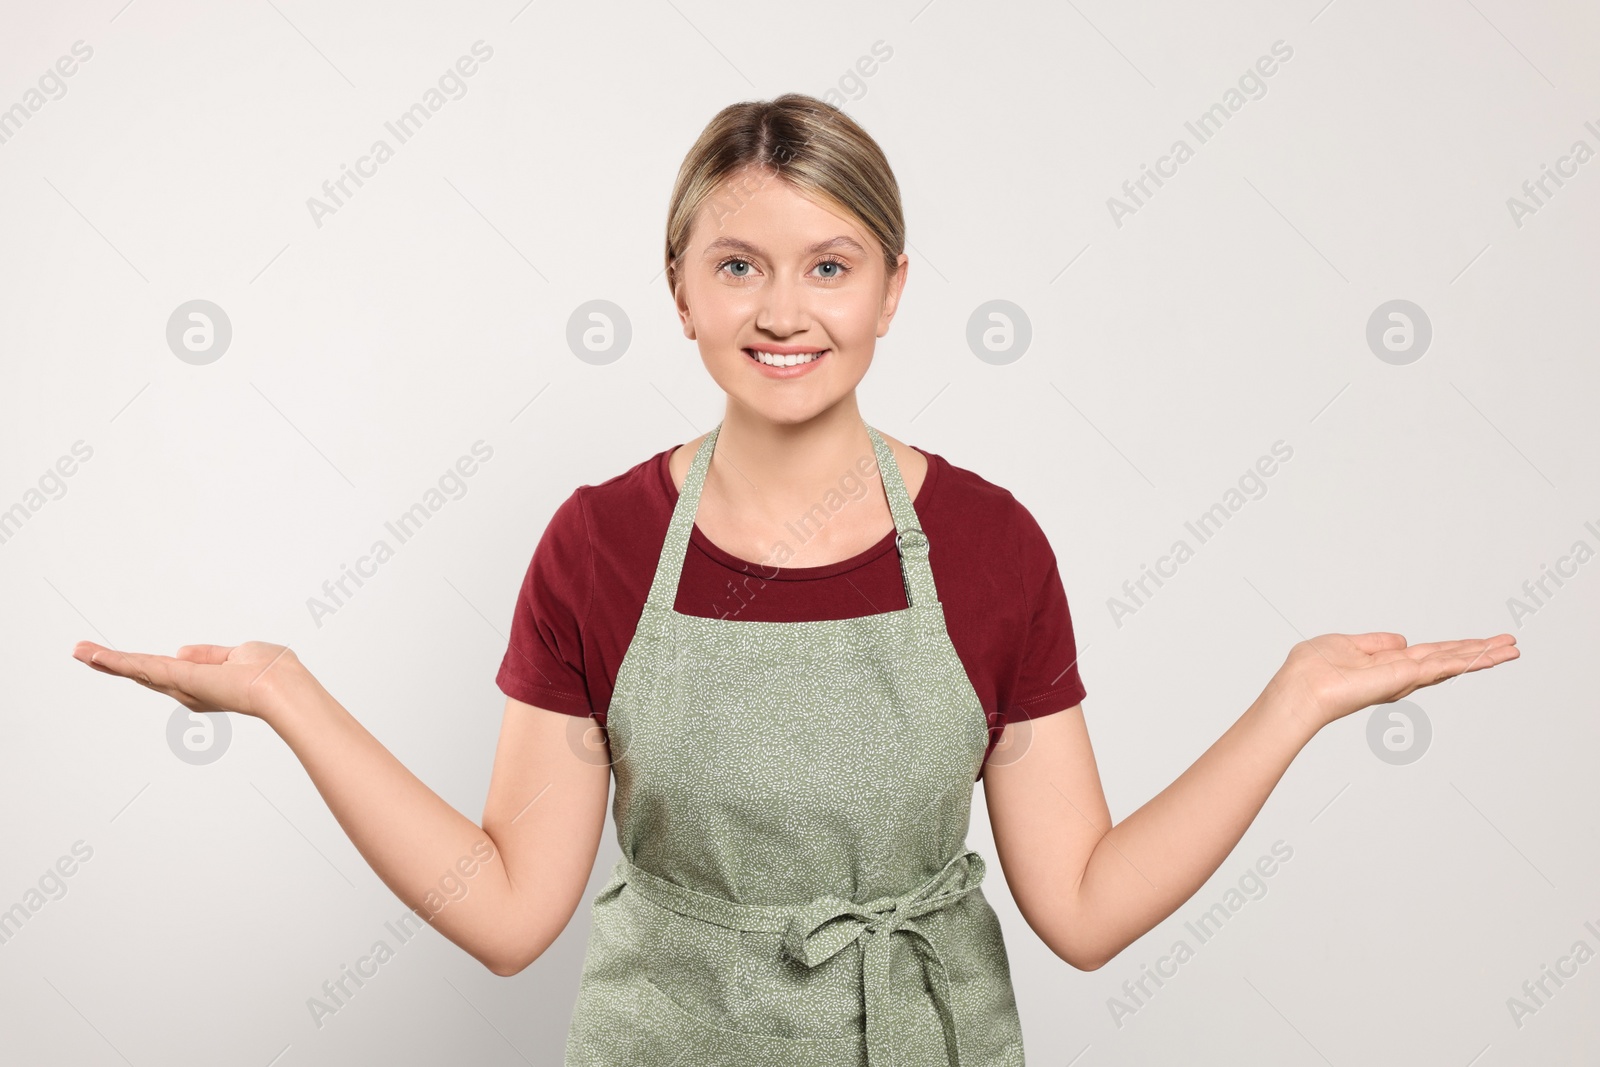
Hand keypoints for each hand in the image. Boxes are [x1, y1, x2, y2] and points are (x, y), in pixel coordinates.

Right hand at [70, 639, 313, 721]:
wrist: (281, 689)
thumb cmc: (274, 673)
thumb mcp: (242, 654)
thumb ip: (212, 654)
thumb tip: (182, 650)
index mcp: (206, 682)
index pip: (171, 672)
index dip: (150, 666)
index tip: (127, 659)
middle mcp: (190, 689)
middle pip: (146, 673)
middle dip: (116, 664)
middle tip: (84, 653)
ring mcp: (182, 685)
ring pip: (138, 669)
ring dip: (108, 660)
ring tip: (80, 651)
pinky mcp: (178, 678)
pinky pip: (141, 666)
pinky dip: (116, 660)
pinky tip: (91, 654)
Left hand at [1267, 631, 1519, 731]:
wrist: (1300, 690)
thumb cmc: (1311, 671)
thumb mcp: (1345, 644)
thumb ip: (1375, 643)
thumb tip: (1401, 639)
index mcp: (1387, 664)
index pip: (1429, 654)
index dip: (1455, 648)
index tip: (1482, 642)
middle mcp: (1400, 673)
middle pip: (1448, 659)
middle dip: (1479, 652)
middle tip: (1511, 645)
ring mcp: (1404, 677)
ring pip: (1451, 662)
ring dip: (1483, 655)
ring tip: (1512, 649)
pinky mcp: (1402, 678)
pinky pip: (1441, 666)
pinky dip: (1465, 660)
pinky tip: (1487, 655)